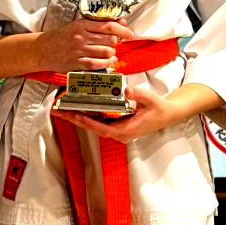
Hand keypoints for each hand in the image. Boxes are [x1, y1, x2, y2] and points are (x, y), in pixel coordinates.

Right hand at [38, 18, 133, 72]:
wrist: (42, 50)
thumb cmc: (62, 37)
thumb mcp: (79, 26)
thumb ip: (99, 24)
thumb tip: (121, 22)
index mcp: (82, 24)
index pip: (108, 26)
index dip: (122, 30)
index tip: (129, 34)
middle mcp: (81, 37)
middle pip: (110, 40)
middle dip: (115, 43)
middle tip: (112, 44)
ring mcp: (79, 51)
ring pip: (106, 52)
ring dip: (111, 54)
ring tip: (109, 54)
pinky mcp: (76, 63)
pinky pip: (97, 64)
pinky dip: (107, 64)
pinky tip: (109, 62)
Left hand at [52, 84, 178, 143]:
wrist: (166, 115)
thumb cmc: (158, 108)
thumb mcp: (151, 99)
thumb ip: (138, 95)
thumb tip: (126, 90)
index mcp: (128, 130)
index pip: (104, 129)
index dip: (89, 123)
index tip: (77, 115)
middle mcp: (120, 134)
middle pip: (94, 129)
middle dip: (76, 120)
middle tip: (59, 111)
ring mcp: (118, 132)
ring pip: (94, 127)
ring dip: (78, 118)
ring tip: (62, 110)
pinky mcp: (116, 127)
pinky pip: (98, 123)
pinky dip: (87, 117)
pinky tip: (76, 109)